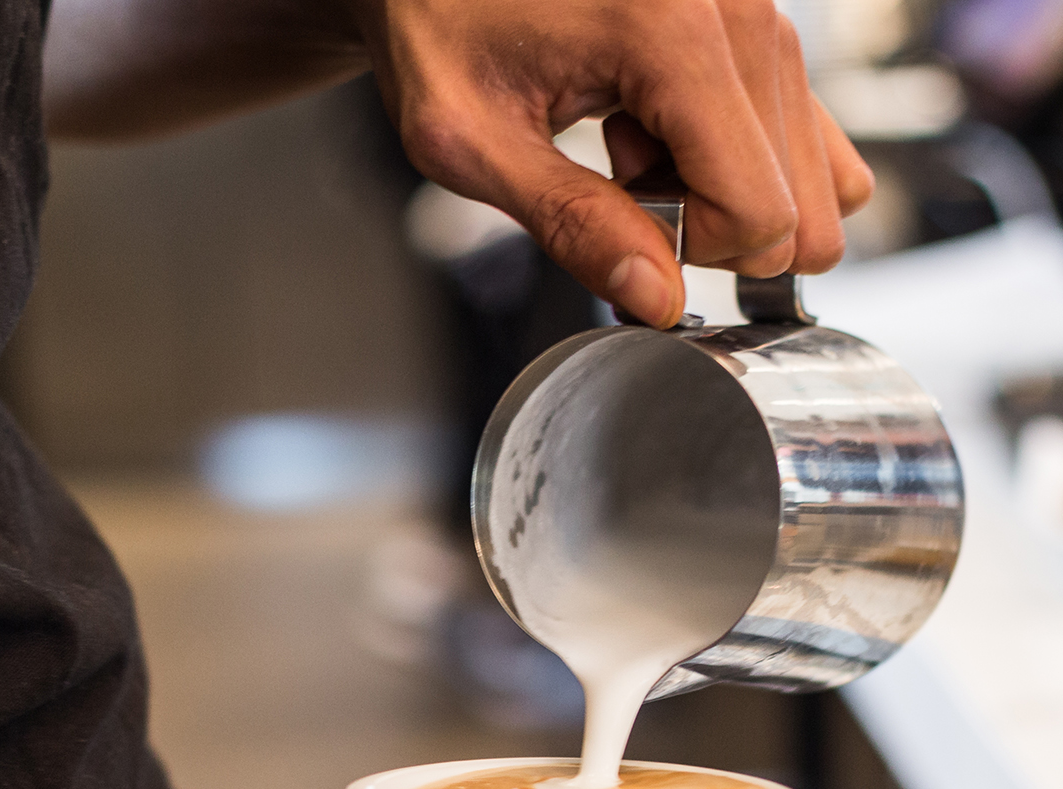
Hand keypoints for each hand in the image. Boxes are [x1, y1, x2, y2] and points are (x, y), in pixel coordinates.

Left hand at [349, 0, 873, 325]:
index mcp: (671, 30)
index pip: (757, 211)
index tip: (614, 223)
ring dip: (717, 187)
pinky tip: (654, 130)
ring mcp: (760, 6)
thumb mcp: (470, 144)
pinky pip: (799, 127)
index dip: (686, 252)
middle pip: (794, 198)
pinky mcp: (757, 18)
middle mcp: (740, 6)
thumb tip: (659, 299)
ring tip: (624, 145)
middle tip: (615, 181)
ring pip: (810, 170)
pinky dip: (735, 155)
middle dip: (707, 224)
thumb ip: (570, 226)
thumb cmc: (438, 28)